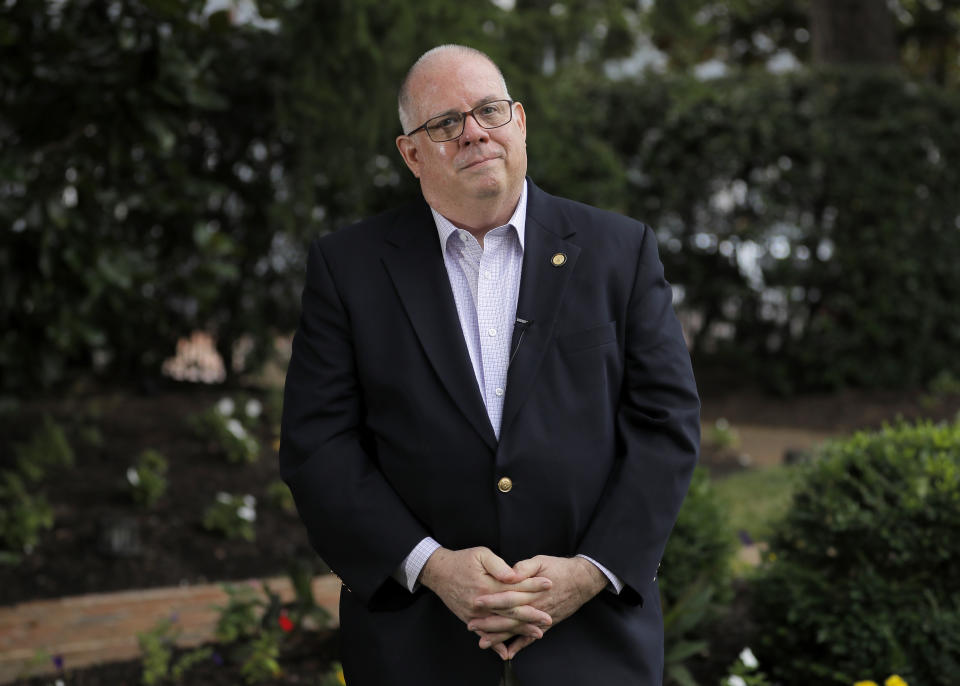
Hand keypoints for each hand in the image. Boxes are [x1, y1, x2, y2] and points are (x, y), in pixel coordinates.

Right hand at [419, 547, 553, 658]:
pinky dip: (496, 644)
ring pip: (501, 624)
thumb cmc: (462, 560)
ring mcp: (474, 614)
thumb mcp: (481, 555)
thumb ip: (499, 566)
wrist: (438, 572)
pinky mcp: (469, 619)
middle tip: (549, 618)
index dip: (533, 586)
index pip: (515, 588)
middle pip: (511, 611)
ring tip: (537, 633)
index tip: (549, 584)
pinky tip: (506, 652)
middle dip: (532, 615)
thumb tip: (515, 576)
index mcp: (486, 586)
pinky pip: (485, 633)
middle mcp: (481, 603)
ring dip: (520, 630)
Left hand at [473, 555, 607, 658]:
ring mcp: (540, 618)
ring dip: (500, 637)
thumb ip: (524, 567)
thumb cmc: (559, 568)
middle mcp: (535, 607)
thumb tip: (510, 573)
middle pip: (509, 617)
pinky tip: (508, 653)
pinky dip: (520, 646)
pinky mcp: (546, 624)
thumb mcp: (541, 561)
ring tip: (482, 642)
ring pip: (517, 630)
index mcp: (531, 590)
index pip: (508, 597)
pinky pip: (531, 638)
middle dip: (489, 623)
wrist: (582, 581)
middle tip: (471, 626)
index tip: (476, 602)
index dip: (491, 600)